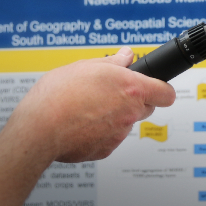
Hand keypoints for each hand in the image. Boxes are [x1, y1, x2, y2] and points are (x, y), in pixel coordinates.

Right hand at [7, 47, 175, 162]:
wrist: (38, 129)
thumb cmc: (57, 96)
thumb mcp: (85, 66)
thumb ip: (113, 61)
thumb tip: (126, 56)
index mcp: (131, 88)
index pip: (166, 92)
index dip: (162, 88)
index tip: (156, 86)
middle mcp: (129, 112)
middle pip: (146, 107)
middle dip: (134, 100)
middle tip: (110, 93)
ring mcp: (119, 134)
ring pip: (125, 122)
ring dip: (114, 116)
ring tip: (87, 108)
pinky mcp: (106, 150)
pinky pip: (110, 138)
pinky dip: (99, 132)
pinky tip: (81, 123)